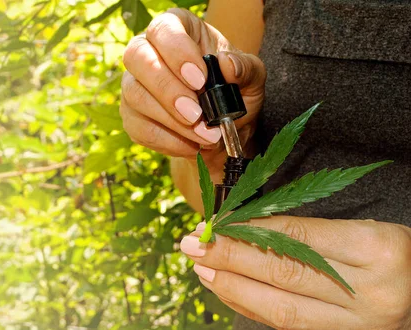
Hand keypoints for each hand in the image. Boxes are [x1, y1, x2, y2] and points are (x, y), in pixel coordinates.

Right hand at [120, 8, 265, 161]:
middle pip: (137, 58)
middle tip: (196, 114)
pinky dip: (167, 140)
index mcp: (176, 29)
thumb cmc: (233, 90)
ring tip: (204, 134)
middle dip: (167, 89)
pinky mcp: (131, 116)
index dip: (177, 51)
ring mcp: (134, 84)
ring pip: (135, 95)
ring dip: (171, 120)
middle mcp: (147, 51)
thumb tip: (228, 64)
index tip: (200, 79)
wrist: (223, 127)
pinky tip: (192, 145)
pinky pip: (138, 127)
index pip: (164, 28)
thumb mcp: (251, 77)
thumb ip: (245, 68)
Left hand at [180, 216, 410, 328]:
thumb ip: (305, 232)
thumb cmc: (386, 254)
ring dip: (233, 287)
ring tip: (202, 269)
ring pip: (281, 308)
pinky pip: (286, 326)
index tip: (215, 224)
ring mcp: (356, 324)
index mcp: (375, 250)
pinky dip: (250, 306)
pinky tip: (226, 290)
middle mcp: (368, 292)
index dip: (248, 230)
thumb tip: (240, 229)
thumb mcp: (358, 230)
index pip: (296, 237)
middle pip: (283, 273)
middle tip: (194, 245)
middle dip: (230, 258)